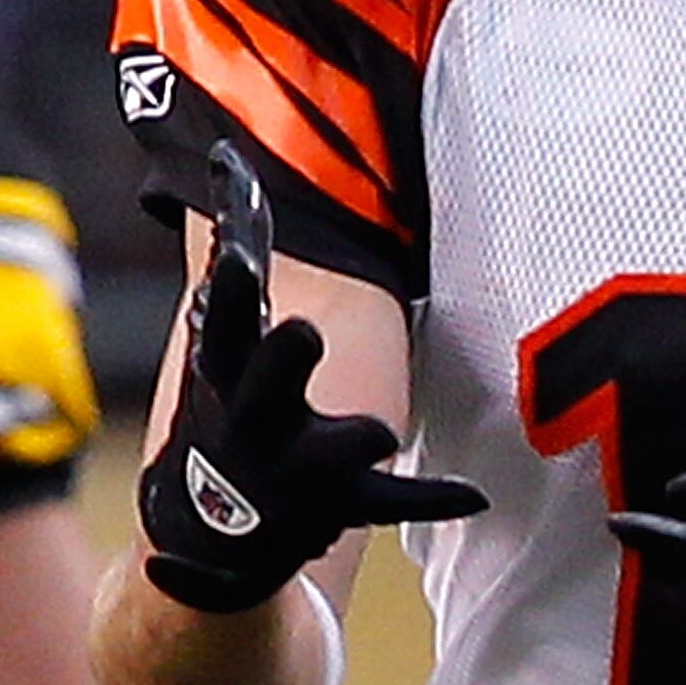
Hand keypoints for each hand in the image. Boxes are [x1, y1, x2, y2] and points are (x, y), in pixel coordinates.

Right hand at [136, 141, 488, 613]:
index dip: (233, 291)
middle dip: (282, 357)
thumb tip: (230, 151)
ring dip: (355, 436)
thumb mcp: (227, 340)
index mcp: (230, 371)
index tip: (240, 260)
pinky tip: (473, 495)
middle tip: (304, 329)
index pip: (225, 320)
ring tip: (378, 430)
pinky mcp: (334, 508)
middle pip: (264, 381)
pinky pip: (391, 503)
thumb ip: (240, 254)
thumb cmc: (236, 400)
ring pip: (326, 449)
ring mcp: (293, 470)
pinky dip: (430, 497)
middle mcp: (256, 419)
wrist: (211, 532)